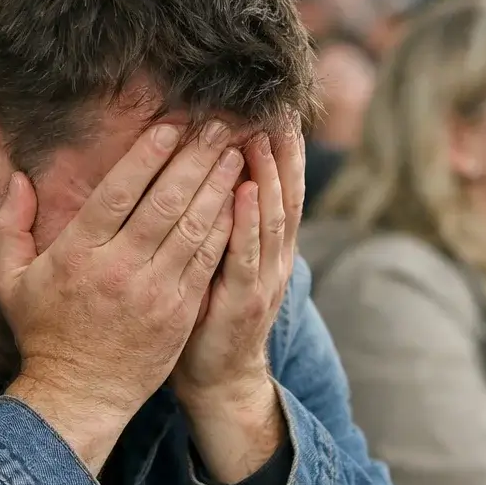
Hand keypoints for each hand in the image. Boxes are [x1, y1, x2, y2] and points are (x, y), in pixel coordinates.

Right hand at [0, 120, 241, 472]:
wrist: (78, 395)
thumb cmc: (43, 333)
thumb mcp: (10, 279)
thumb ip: (8, 224)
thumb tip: (14, 176)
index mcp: (78, 254)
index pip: (117, 192)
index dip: (147, 155)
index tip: (171, 125)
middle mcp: (119, 269)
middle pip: (164, 202)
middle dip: (195, 159)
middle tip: (219, 126)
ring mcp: (154, 292)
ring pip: (193, 228)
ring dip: (217, 186)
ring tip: (235, 153)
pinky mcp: (180, 313)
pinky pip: (206, 262)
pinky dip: (224, 228)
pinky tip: (238, 201)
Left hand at [172, 125, 304, 484]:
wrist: (219, 380)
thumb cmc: (208, 316)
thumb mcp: (214, 261)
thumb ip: (214, 220)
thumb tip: (201, 171)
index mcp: (266, 246)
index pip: (278, 186)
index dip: (282, 149)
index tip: (278, 106)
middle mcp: (273, 257)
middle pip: (284, 193)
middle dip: (282, 150)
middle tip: (276, 104)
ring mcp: (263, 280)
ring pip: (271, 217)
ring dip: (267, 174)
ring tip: (261, 133)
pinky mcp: (244, 302)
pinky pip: (247, 256)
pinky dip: (248, 223)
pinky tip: (245, 192)